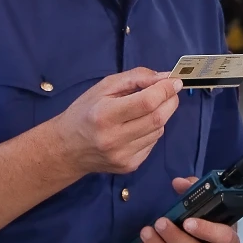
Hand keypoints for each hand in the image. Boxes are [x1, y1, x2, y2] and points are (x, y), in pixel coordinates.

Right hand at [50, 67, 180, 175]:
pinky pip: (152, 143)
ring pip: (158, 131)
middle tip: (171, 91)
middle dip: (170, 101)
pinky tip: (138, 126)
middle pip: (158, 118)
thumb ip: (136, 78)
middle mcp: (114, 139)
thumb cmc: (84, 112)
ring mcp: (123, 156)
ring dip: (161, 115)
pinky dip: (153, 130)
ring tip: (147, 108)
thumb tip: (166, 77)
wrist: (67, 149)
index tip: (175, 81)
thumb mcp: (104, 86)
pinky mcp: (130, 166)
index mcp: (104, 115)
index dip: (165, 90)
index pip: (147, 102)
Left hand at [134, 177, 241, 242]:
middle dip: (174, 238)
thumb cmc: (210, 233)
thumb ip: (195, 193)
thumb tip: (178, 182)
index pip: (224, 237)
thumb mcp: (209, 213)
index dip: (206, 230)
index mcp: (230, 242)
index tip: (188, 221)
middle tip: (158, 223)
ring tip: (145, 234)